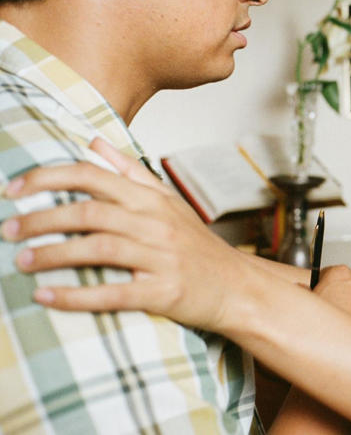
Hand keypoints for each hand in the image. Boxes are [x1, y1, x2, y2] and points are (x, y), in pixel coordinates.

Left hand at [0, 137, 250, 329]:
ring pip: (99, 248)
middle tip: (6, 229)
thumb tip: (94, 142)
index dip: (49, 178)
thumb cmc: (197, 245)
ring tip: (21, 260)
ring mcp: (161, 257)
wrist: (238, 286)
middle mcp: (156, 223)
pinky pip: (114, 292)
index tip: (14, 189)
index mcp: (151, 199)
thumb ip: (129, 172)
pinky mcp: (164, 292)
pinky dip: (76, 296)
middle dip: (41, 219)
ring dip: (54, 254)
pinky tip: (45, 297)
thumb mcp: (168, 201)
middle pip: (91, 211)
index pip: (94, 176)